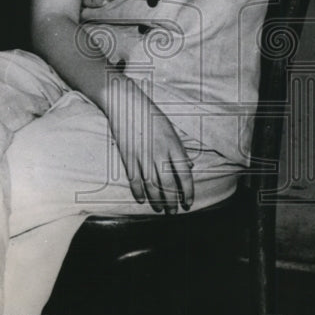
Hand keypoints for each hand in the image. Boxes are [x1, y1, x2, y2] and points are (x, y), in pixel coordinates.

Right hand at [104, 77, 193, 214]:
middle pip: (168, 184)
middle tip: (174, 212)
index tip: (188, 203)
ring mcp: (142, 155)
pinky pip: (134, 179)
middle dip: (172, 201)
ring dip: (157, 200)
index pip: (184, 174)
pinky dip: (138, 191)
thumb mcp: (170, 128)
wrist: (125, 102)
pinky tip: (141, 200)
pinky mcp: (127, 156)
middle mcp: (158, 152)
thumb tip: (189, 166)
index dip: (188, 191)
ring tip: (160, 210)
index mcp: (173, 144)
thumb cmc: (150, 113)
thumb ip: (179, 149)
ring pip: (151, 185)